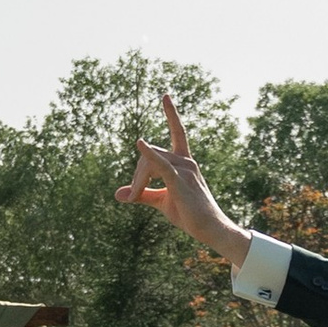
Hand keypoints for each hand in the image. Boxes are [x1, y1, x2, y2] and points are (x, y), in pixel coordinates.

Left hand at [115, 95, 250, 265]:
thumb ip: (142, 194)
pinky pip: (160, 165)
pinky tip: (140, 144)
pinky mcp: (180, 181)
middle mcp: (186, 161)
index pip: (178, 132)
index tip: (166, 96)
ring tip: (134, 198)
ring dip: (137, 182)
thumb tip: (118, 194)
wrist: (209, 230)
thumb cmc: (190, 215)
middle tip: (132, 197)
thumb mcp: (161, 201)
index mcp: (184, 162)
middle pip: (150, 154)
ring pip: (150, 163)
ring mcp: (185, 170)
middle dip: (137, 175)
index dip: (172, 114)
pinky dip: (149, 155)